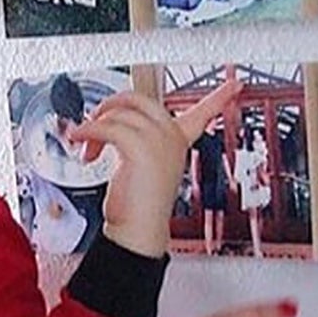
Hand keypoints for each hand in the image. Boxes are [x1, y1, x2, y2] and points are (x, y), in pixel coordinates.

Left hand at [71, 77, 240, 257]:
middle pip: (140, 99)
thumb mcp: (141, 164)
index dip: (220, 97)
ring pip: (119, 114)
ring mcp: (160, 142)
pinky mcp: (142, 149)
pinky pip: (108, 127)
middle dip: (112, 105)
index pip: (204, 113)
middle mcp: (173, 138)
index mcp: (179, 141)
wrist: (138, 231)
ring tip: (87, 147)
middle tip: (95, 120)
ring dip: (94, 127)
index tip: (235, 84)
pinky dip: (88, 131)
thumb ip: (136, 139)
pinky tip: (81, 140)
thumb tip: (108, 121)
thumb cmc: (137, 206)